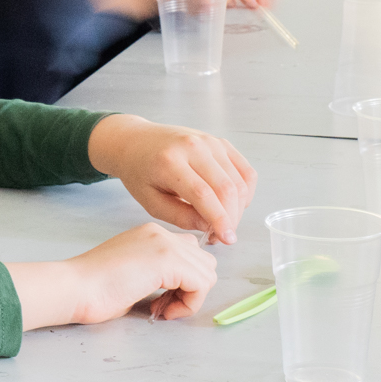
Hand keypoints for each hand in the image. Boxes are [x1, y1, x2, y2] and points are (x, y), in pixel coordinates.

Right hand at [6, 223, 216, 328]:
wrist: (76, 287)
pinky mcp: (168, 261)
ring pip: (207, 273)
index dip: (182, 282)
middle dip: (191, 288)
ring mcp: (165, 244)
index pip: (189, 254)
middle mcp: (160, 233)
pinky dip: (188, 304)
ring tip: (162, 308)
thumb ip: (157, 273)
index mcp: (150, 233)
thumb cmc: (93, 288)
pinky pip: (201, 286)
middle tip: (163, 305)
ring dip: (190, 297)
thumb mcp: (132, 272)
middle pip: (204, 262)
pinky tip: (163, 311)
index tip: (159, 300)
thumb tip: (180, 289)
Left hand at [86, 114, 255, 244]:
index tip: (227, 239)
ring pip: (239, 181)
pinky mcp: (221, 143)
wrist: (135, 142)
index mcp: (169, 161)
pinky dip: (245, 192)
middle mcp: (193, 146)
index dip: (219, 220)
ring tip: (223, 222)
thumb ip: (181, 217)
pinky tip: (233, 204)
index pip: (204, 194)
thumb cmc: (140, 173)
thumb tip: (211, 227)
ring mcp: (210, 142)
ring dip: (238, 208)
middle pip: (226, 188)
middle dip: (231, 218)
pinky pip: (245, 171)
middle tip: (221, 236)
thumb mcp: (151, 201)